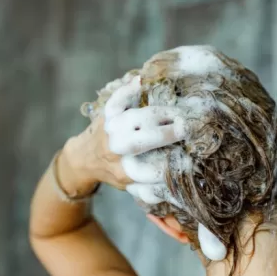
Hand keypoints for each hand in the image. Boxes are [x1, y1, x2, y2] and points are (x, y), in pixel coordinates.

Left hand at [60, 74, 187, 201]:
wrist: (85, 159)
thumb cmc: (116, 172)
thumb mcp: (133, 188)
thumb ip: (153, 191)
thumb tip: (179, 192)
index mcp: (126, 173)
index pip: (154, 170)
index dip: (174, 163)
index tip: (191, 156)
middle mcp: (117, 152)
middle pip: (143, 141)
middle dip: (166, 134)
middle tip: (187, 128)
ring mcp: (111, 130)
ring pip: (135, 119)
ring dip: (158, 114)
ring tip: (177, 114)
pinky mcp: (107, 114)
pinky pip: (117, 100)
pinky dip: (128, 89)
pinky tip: (141, 83)